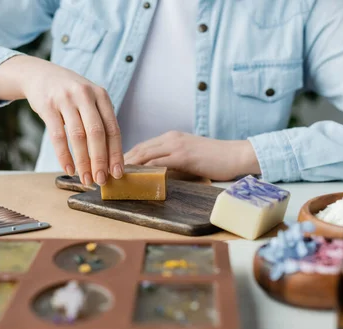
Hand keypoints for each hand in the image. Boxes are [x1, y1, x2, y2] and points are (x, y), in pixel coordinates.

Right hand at [0, 55, 123, 185]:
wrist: (40, 75)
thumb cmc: (70, 94)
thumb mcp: (90, 100)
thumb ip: (101, 122)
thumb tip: (110, 159)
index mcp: (101, 96)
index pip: (113, 129)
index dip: (115, 153)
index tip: (117, 173)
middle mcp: (85, 95)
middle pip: (97, 133)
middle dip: (100, 160)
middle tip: (101, 180)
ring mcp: (66, 99)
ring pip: (78, 136)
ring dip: (82, 162)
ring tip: (85, 179)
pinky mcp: (48, 106)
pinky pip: (57, 136)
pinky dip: (64, 155)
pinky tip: (68, 169)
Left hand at [124, 131, 260, 180]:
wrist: (237, 155)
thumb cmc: (216, 160)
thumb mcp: (190, 159)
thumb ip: (173, 164)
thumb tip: (157, 176)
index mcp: (171, 137)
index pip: (141, 147)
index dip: (124, 157)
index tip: (111, 168)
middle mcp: (170, 138)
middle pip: (138, 149)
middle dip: (119, 161)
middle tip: (106, 174)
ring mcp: (176, 145)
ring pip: (143, 154)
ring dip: (126, 166)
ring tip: (113, 177)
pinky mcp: (183, 156)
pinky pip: (157, 163)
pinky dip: (142, 170)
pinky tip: (132, 178)